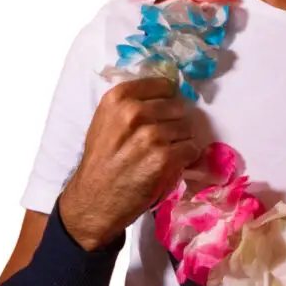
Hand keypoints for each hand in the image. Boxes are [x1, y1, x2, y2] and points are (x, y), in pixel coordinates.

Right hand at [59, 77, 199, 250]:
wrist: (94, 201)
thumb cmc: (101, 161)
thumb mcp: (106, 120)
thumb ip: (133, 103)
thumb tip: (168, 93)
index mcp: (118, 97)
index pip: (163, 85)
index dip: (167, 100)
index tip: (163, 113)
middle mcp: (134, 112)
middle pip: (177, 107)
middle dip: (174, 123)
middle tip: (161, 140)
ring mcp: (151, 135)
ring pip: (186, 128)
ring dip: (181, 141)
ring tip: (163, 154)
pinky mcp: (164, 157)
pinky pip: (192, 148)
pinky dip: (187, 157)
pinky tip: (171, 165)